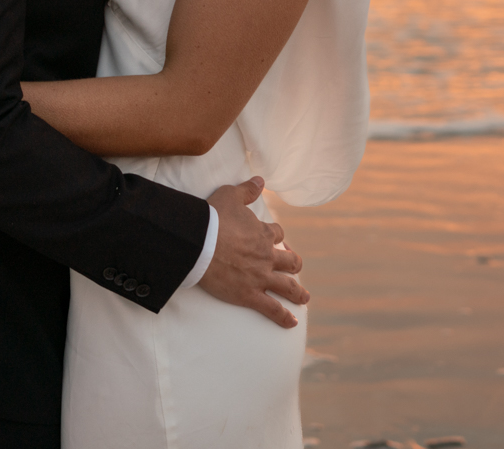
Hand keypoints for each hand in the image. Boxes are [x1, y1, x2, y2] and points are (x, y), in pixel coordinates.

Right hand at [198, 177, 307, 327]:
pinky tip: (292, 323)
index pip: (277, 235)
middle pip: (289, 261)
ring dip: (298, 292)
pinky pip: (272, 308)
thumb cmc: (213, 218)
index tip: (273, 238)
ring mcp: (260, 277)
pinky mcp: (250, 295)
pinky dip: (283, 317)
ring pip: (287, 286)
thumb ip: (247, 189)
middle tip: (296, 267)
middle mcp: (266, 256)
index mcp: (263, 234)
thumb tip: (260, 180)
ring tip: (304, 297)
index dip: (276, 236)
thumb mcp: (230, 196)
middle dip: (294, 264)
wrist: (199, 243)